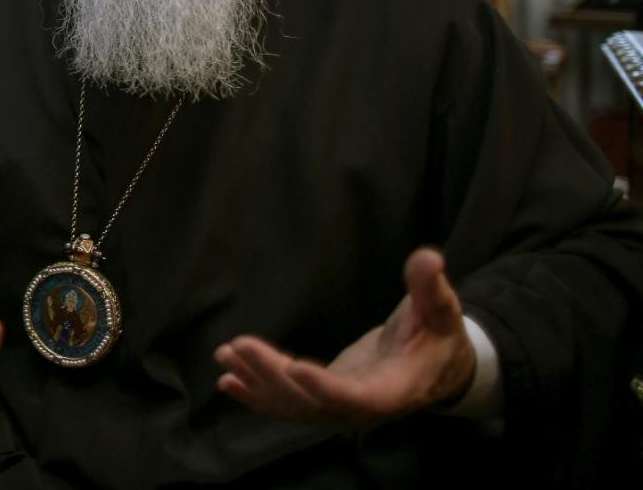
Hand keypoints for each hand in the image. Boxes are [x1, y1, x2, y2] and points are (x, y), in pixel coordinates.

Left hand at [214, 248, 474, 428]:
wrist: (437, 368)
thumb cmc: (439, 335)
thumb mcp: (441, 309)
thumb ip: (430, 287)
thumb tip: (429, 258)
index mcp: (395, 388)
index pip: (359, 397)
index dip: (327, 387)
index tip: (295, 366)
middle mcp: (363, 408)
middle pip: (313, 402)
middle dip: (273, 376)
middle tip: (238, 346)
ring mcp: (341, 408)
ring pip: (294, 406)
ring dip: (257, 383)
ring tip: (225, 356)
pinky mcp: (326, 401)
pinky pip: (288, 406)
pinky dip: (257, 396)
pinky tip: (228, 381)